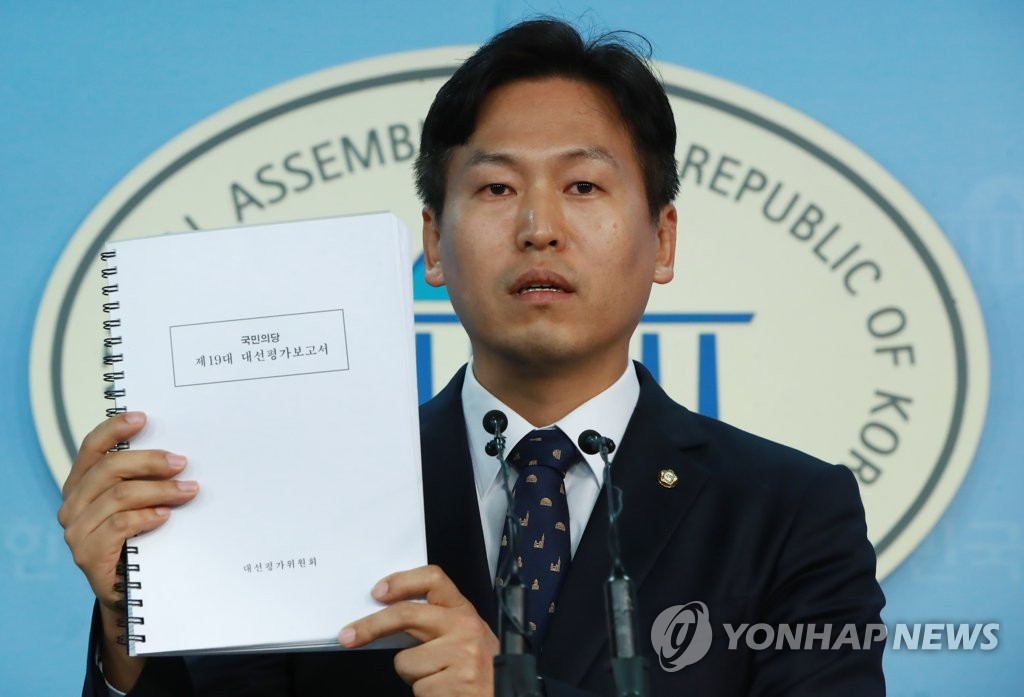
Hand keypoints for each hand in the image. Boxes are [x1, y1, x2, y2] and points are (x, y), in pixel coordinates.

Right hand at [57, 411, 198, 688]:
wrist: (130, 592)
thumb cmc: (139, 538)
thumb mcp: (140, 502)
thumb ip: (144, 479)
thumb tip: (178, 452)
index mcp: (82, 484)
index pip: (92, 448)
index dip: (115, 429)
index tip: (143, 417)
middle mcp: (73, 504)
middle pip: (109, 468)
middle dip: (149, 461)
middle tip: (181, 461)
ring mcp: (77, 531)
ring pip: (119, 496)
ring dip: (159, 489)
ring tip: (188, 490)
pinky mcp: (88, 555)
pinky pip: (119, 525)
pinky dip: (146, 516)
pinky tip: (166, 516)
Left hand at [339, 565, 498, 696]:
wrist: (506, 694)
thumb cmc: (479, 668)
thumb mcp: (463, 636)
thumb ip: (435, 623)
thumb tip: (387, 621)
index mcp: (464, 611)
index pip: (434, 579)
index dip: (401, 581)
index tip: (377, 592)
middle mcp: (465, 628)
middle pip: (406, 615)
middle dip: (370, 626)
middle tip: (347, 635)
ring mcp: (461, 656)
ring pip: (406, 662)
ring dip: (413, 675)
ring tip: (438, 677)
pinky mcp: (456, 684)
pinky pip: (418, 688)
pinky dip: (425, 693)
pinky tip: (445, 691)